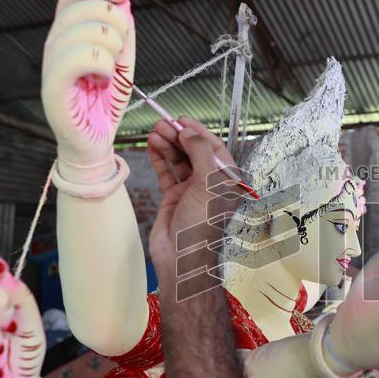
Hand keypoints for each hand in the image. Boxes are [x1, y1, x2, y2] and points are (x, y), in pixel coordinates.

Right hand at [42, 0, 134, 170]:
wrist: (93, 141)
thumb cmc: (104, 102)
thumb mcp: (123, 61)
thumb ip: (124, 31)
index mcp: (69, 30)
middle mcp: (55, 41)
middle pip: (88, 6)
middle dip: (118, 26)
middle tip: (118, 54)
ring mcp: (51, 63)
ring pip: (89, 32)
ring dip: (112, 52)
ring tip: (108, 73)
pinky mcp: (53, 87)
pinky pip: (79, 58)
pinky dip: (102, 66)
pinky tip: (103, 80)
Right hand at [146, 118, 241, 289]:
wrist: (182, 257)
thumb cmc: (201, 224)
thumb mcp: (207, 184)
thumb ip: (200, 153)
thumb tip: (189, 131)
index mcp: (226, 181)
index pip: (213, 148)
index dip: (198, 132)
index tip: (181, 120)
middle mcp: (209, 184)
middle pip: (194, 152)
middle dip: (178, 136)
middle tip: (161, 123)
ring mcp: (190, 191)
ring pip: (178, 161)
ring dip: (167, 145)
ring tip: (154, 132)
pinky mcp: (173, 198)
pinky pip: (166, 173)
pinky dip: (159, 159)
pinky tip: (151, 147)